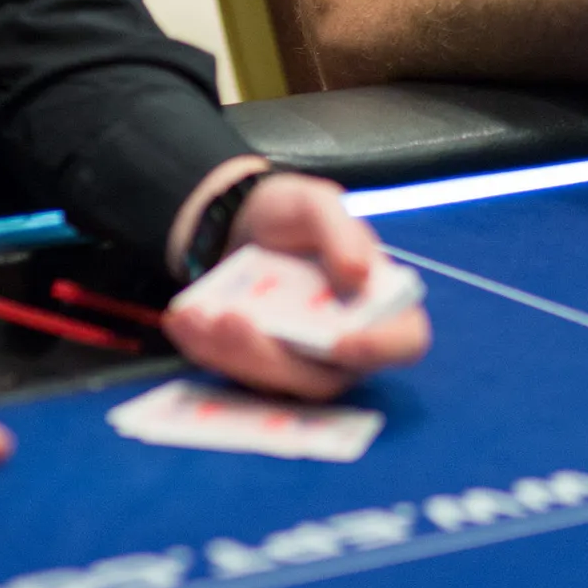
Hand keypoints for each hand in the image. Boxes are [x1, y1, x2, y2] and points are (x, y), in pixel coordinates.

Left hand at [164, 173, 431, 399]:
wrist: (234, 222)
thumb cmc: (288, 213)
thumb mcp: (315, 203)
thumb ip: (343, 231)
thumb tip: (360, 273)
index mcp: (378, 302)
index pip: (404, 342)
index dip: (381, 349)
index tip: (343, 341)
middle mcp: (345, 343)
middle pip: (325, 378)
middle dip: (274, 356)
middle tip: (231, 319)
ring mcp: (300, 361)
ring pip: (275, 384)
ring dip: (232, 355)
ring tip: (196, 314)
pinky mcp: (258, 368)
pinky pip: (234, 376)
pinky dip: (204, 350)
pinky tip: (183, 318)